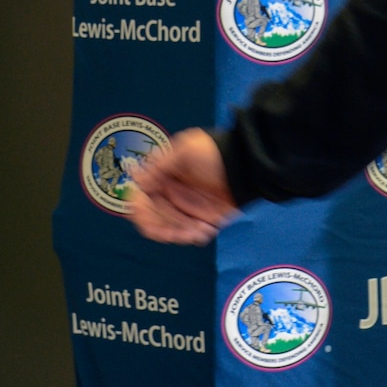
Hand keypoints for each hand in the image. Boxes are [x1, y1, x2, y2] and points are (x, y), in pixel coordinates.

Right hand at [128, 128, 238, 244]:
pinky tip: (208, 230)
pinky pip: (191, 234)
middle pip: (154, 219)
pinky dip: (195, 236)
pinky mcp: (202, 219)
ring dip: (181, 234)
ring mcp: (186, 207)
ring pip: (171, 230)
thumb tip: (137, 182)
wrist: (248, 164)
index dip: (141, 212)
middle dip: (164, 229)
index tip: (148, 222)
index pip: (140, 199)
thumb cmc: (216, 152)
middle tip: (179, 234)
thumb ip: (160, 166)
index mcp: (161, 177)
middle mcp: (170, 194)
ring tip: (201, 230)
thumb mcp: (186, 150)